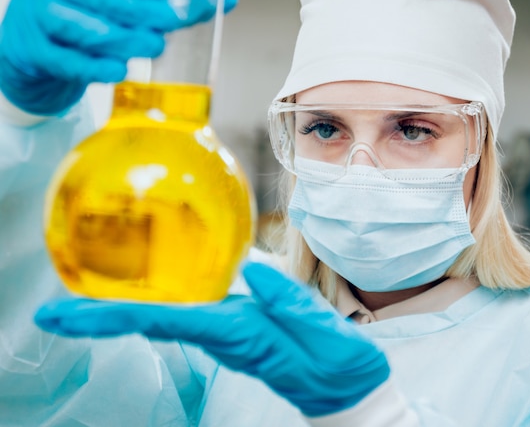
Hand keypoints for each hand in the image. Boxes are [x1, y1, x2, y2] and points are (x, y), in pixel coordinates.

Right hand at [0, 0, 236, 114]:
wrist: (35, 45)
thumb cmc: (92, 15)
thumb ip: (177, 0)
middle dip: (134, 9)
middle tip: (169, 24)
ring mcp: (39, 18)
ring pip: (78, 27)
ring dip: (118, 39)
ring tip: (153, 47)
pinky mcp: (36, 53)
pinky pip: (65, 61)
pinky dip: (93, 68)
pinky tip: (119, 72)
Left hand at [35, 262, 389, 416]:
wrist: (346, 387)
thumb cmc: (339, 364)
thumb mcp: (325, 333)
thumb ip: (290, 303)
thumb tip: (252, 272)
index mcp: (238, 333)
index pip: (166, 322)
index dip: (115, 318)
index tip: (69, 316)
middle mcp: (223, 333)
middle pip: (152, 323)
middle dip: (102, 318)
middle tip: (53, 312)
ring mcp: (227, 332)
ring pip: (163, 320)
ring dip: (120, 313)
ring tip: (80, 303)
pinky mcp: (237, 326)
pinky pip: (184, 315)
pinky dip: (152, 308)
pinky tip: (141, 298)